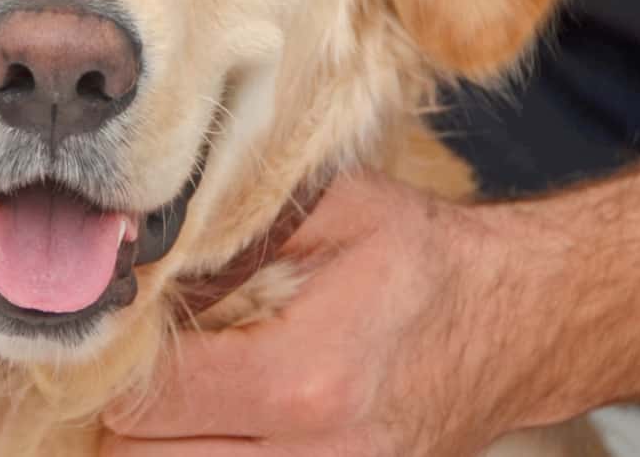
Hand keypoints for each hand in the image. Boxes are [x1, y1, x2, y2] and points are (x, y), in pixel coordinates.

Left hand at [101, 173, 522, 455]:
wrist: (518, 321)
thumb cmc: (420, 257)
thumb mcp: (332, 208)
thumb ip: (230, 230)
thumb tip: (139, 253)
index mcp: (301, 378)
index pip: (151, 399)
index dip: (122, 357)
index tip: (126, 324)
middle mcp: (315, 455)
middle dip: (131, 409)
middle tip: (143, 361)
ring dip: (165, 443)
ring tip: (184, 394)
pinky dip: (211, 456)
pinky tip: (218, 423)